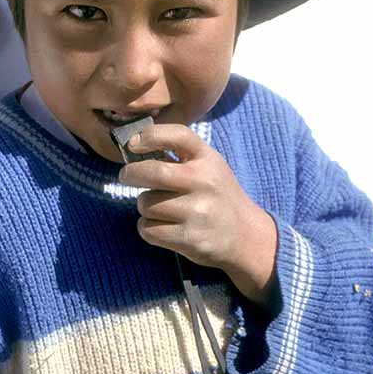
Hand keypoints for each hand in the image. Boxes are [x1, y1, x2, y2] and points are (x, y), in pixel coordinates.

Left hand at [119, 123, 278, 307]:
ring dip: (145, 206)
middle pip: (153, 172)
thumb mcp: (208, 166)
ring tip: (160, 209)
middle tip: (127, 176)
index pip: (178, 135)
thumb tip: (133, 146)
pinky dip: (147, 228)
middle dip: (131, 174)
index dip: (150, 135)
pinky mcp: (190, 238)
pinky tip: (162, 226)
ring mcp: (198, 212)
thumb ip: (178, 155)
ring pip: (146, 203)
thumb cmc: (216, 195)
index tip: (132, 143)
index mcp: (208, 159)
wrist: (245, 236)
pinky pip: (148, 229)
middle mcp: (205, 182)